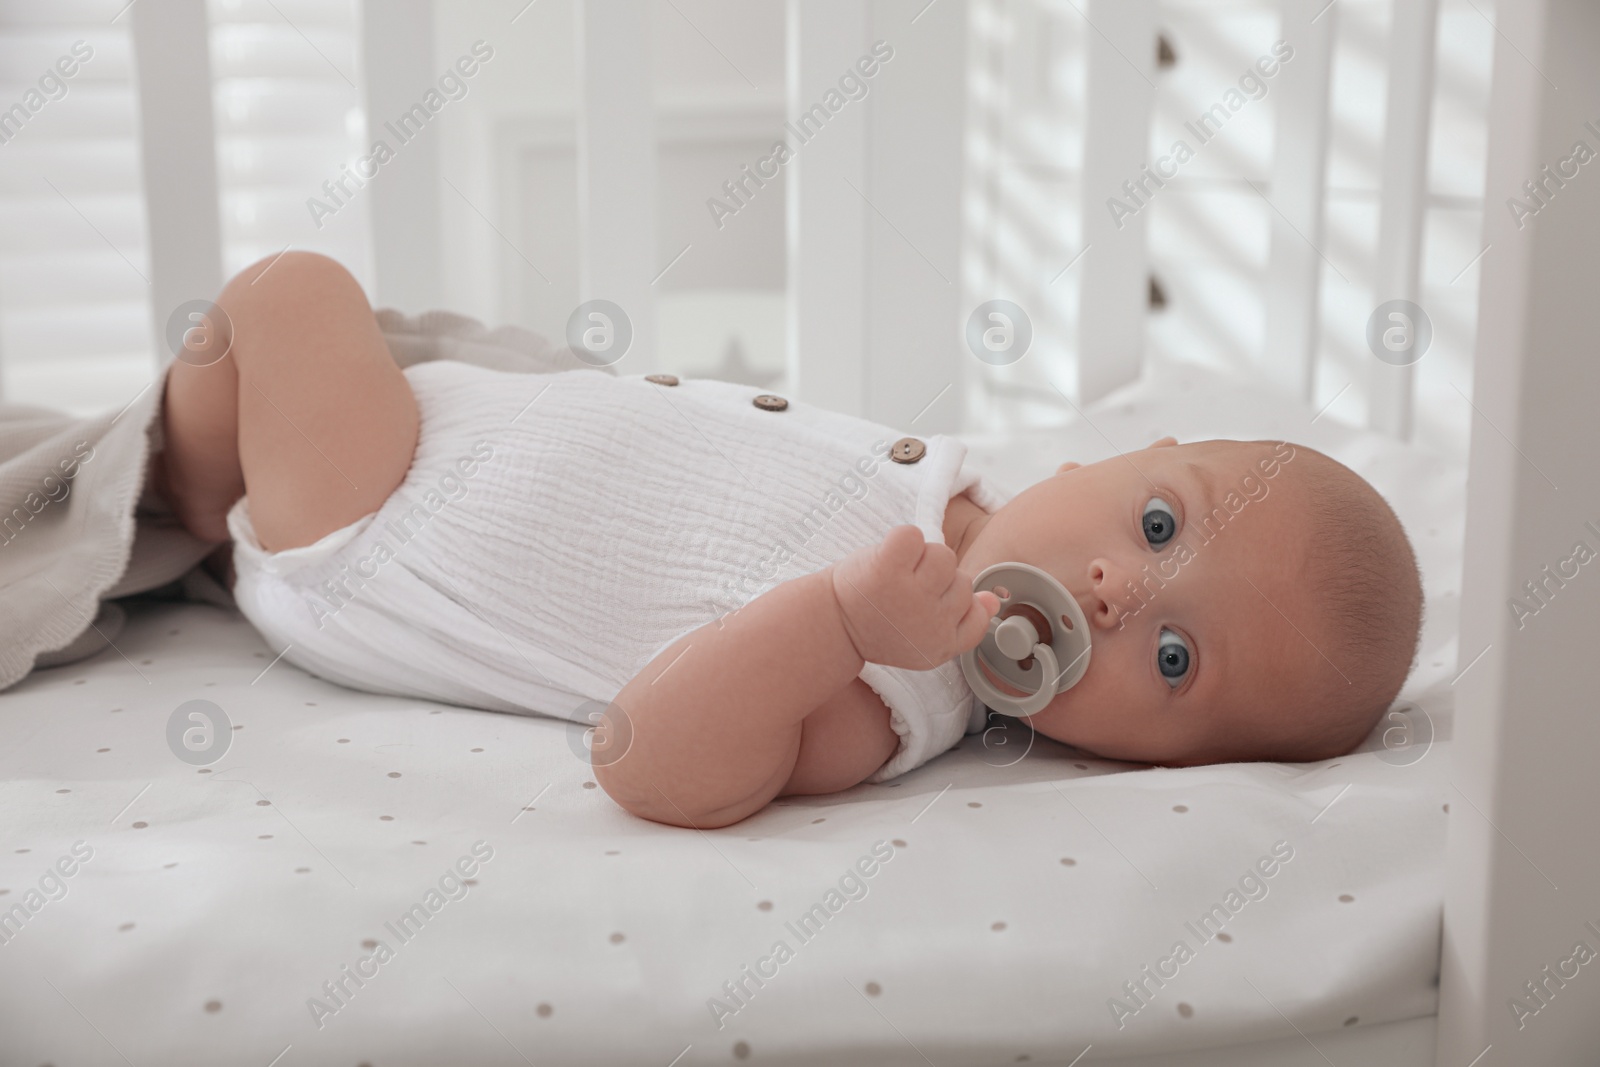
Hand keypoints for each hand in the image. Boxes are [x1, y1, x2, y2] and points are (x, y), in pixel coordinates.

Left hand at [829, 525, 999, 670]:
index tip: (926, 609)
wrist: (830, 625)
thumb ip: (964, 626)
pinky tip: (885, 558)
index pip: (977, 613)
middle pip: (963, 579)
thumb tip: (992, 600)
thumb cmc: (879, 627)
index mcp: (942, 644)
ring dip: (920, 558)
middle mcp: (931, 623)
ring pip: (943, 555)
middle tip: (903, 593)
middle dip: (935, 581)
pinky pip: (913, 535)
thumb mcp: (926, 641)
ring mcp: (910, 594)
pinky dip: (899, 540)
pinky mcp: (887, 568)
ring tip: (895, 574)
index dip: (953, 604)